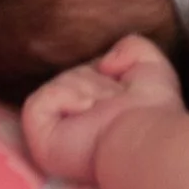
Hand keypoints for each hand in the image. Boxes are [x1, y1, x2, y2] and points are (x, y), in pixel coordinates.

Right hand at [23, 34, 183, 184]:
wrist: (144, 138)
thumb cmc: (151, 112)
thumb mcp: (150, 66)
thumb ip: (130, 48)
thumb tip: (103, 62)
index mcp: (94, 112)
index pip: (84, 76)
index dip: (102, 78)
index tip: (122, 90)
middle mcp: (71, 124)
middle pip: (72, 75)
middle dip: (96, 82)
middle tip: (114, 103)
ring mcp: (53, 134)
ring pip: (58, 83)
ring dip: (86, 90)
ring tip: (101, 110)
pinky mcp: (40, 140)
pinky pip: (37, 102)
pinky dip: (63, 96)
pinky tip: (85, 108)